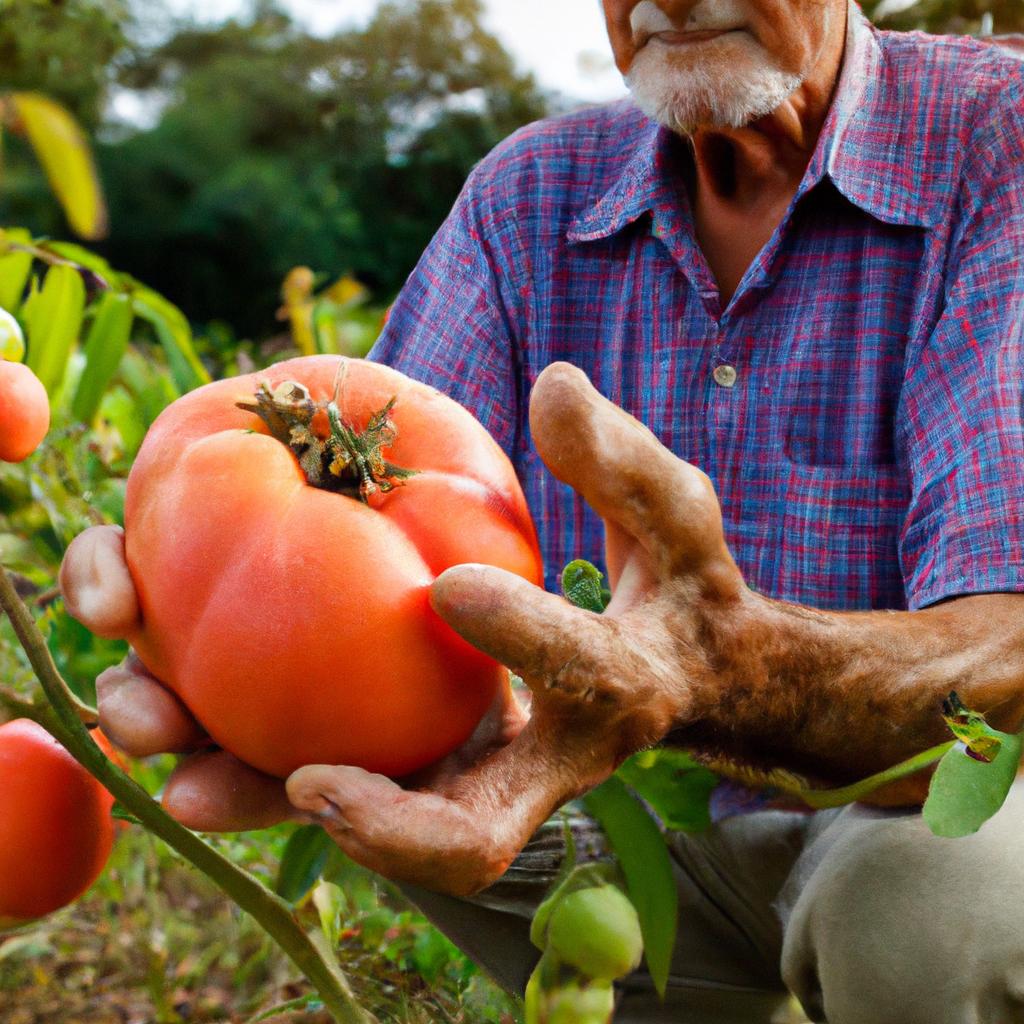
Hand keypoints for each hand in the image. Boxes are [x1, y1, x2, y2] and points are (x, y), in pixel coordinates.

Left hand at [61, 363, 742, 894]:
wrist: (666, 671)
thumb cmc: (678, 586)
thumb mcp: (676, 516)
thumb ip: (623, 463)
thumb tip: (557, 386)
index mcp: (616, 695)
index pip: (580, 676)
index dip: (527, 641)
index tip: (457, 587)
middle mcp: (537, 769)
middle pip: (454, 828)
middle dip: (366, 818)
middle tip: (282, 778)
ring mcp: (469, 778)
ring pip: (361, 814)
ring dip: (250, 788)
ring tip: (148, 732)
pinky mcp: (414, 762)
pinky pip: (321, 765)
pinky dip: (236, 740)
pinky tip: (156, 680)